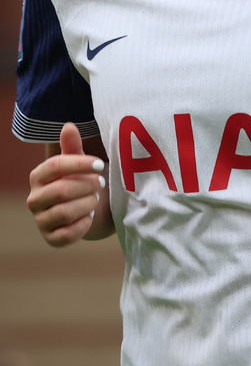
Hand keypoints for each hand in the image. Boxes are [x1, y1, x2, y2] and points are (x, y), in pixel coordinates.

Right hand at [27, 123, 105, 247]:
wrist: (86, 208)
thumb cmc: (80, 180)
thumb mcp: (79, 162)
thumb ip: (72, 146)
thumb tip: (69, 126)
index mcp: (38, 176)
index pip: (55, 166)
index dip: (79, 164)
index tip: (99, 164)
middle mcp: (34, 199)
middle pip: (61, 191)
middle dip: (87, 186)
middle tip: (101, 183)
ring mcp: (41, 220)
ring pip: (64, 213)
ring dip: (86, 204)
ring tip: (95, 198)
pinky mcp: (51, 238)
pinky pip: (67, 235)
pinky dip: (83, 225)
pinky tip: (90, 216)